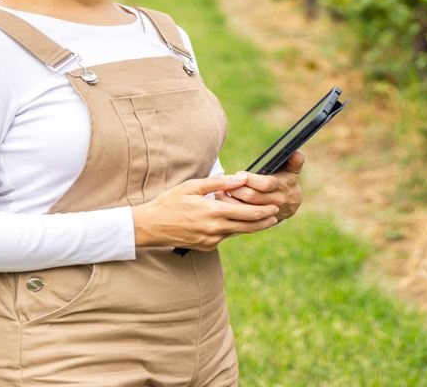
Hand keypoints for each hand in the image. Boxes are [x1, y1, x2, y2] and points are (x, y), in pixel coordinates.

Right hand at [132, 173, 278, 250]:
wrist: (150, 226)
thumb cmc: (170, 202)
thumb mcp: (193, 187)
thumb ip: (219, 183)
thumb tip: (240, 178)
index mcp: (213, 212)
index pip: (246, 213)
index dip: (263, 211)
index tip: (275, 207)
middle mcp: (215, 229)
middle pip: (247, 227)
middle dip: (263, 221)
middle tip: (276, 215)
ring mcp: (210, 240)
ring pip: (236, 233)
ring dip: (249, 226)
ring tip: (263, 220)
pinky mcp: (206, 247)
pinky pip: (223, 237)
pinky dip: (231, 230)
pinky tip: (235, 223)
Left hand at [218, 151, 304, 221]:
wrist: (291, 204)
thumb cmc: (287, 181)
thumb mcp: (292, 171)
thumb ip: (294, 161)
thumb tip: (297, 153)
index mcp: (282, 186)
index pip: (266, 184)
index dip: (251, 179)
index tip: (239, 174)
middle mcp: (276, 201)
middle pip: (253, 197)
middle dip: (237, 190)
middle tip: (223, 184)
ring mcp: (268, 213)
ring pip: (246, 209)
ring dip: (231, 201)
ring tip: (219, 193)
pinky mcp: (260, 221)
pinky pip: (243, 218)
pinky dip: (232, 211)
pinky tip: (223, 204)